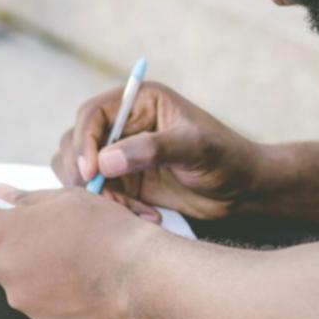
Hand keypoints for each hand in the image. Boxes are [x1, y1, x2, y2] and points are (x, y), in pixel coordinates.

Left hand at [0, 185, 159, 318]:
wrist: (136, 274)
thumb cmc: (104, 229)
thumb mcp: (67, 199)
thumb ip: (26, 199)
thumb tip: (0, 194)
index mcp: (5, 232)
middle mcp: (4, 267)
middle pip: (2, 253)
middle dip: (24, 246)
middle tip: (62, 239)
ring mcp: (22, 298)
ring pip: (23, 280)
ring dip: (41, 272)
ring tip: (79, 265)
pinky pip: (42, 303)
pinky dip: (57, 295)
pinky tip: (85, 285)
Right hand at [52, 81, 260, 219]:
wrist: (242, 190)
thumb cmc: (226, 158)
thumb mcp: (194, 148)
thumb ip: (151, 149)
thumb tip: (104, 161)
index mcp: (139, 102)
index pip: (92, 114)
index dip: (84, 141)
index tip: (91, 171)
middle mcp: (124, 124)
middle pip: (76, 142)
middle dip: (84, 172)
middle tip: (105, 197)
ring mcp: (121, 153)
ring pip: (81, 171)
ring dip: (99, 194)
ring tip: (136, 209)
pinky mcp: (124, 181)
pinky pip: (99, 195)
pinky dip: (115, 208)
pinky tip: (149, 216)